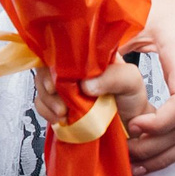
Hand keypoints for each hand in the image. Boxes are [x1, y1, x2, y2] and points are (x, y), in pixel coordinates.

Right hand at [35, 63, 151, 138]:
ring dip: (46, 99)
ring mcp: (65, 88)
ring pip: (42, 85)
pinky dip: (46, 111)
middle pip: (47, 66)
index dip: (54, 59)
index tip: (55, 74)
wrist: (132, 127)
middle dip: (46, 81)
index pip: (63, 48)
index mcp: (88, 56)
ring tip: (61, 112)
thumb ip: (114, 78)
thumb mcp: (131, 81)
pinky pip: (43, 104)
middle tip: (54, 93)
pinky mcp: (60, 104)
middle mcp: (73, 69)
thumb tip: (86, 84)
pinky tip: (58, 118)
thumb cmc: (132, 99)